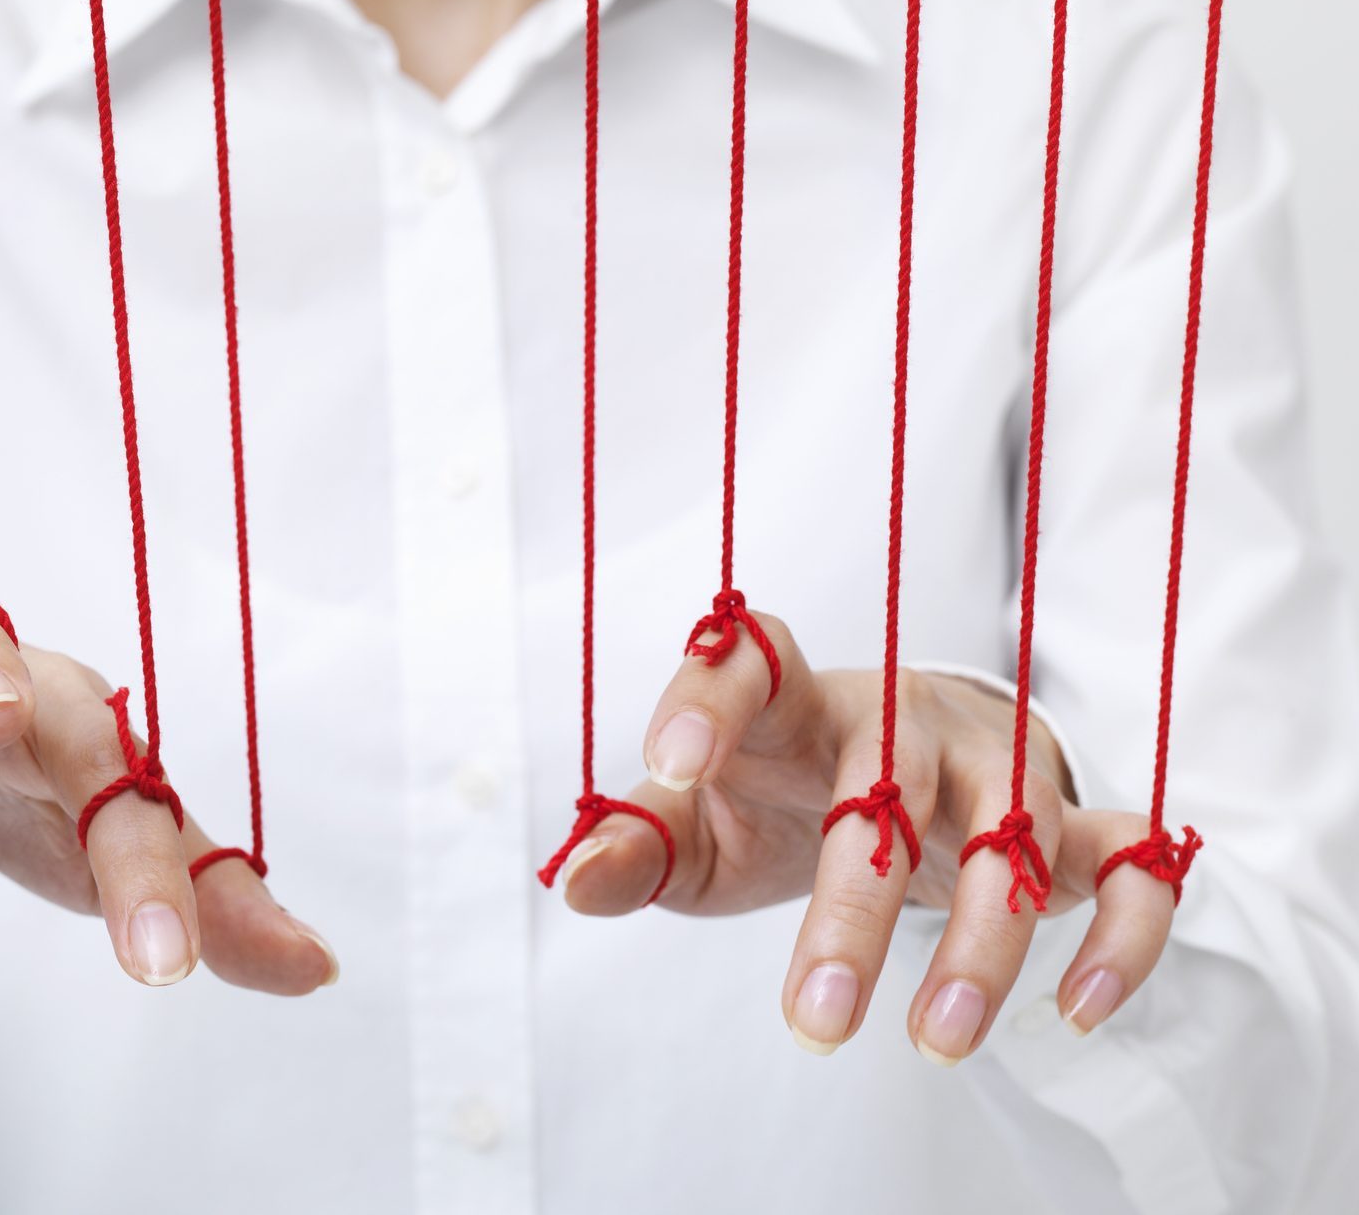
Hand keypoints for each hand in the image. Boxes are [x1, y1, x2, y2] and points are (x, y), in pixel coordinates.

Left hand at [559, 610, 1175, 1063]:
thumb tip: (575, 881)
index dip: (705, 698)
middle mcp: (897, 717)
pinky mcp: (1071, 818)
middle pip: (884, 788)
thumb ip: (640, 845)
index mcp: (790, 703)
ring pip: (1009, 830)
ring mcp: (993, 762)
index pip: (747, 660)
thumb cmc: (783, 794)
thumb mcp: (700, 823)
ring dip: (982, 942)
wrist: (904, 770)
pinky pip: (1128, 864)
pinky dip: (1121, 933)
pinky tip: (1079, 1009)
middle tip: (814, 1023)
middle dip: (853, 911)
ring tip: (936, 1042)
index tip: (666, 764)